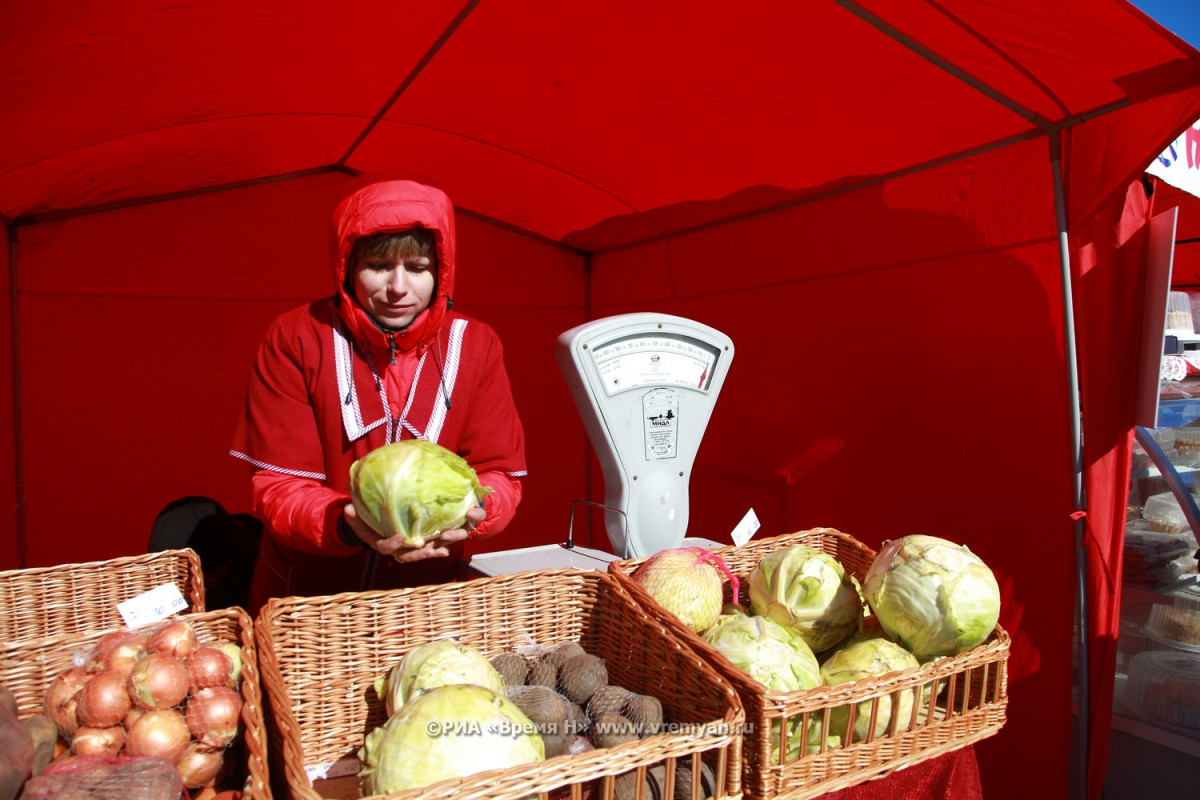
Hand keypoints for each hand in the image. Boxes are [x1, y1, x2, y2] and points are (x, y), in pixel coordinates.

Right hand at [342, 504, 484, 562]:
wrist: (367, 522)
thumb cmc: (361, 519)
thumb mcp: (354, 516)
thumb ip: (353, 515)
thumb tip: (348, 509)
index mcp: (379, 542)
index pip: (385, 547)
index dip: (393, 544)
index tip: (400, 537)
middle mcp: (393, 548)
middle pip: (406, 555)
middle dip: (418, 554)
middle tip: (429, 550)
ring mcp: (404, 547)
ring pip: (418, 553)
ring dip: (431, 552)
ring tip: (443, 550)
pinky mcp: (414, 542)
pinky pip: (425, 547)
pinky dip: (436, 548)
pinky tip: (447, 548)